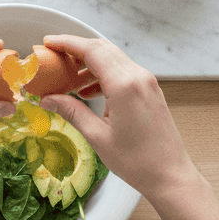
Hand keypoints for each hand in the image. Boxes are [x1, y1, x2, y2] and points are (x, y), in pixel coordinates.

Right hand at [37, 35, 197, 205]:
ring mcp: (147, 81)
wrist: (171, 176)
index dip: (67, 43)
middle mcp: (138, 76)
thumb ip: (71, 112)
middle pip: (102, 48)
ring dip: (89, 62)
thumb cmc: (137, 161)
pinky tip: (88, 91)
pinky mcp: (149, 89)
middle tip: (53, 57)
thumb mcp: (97, 136)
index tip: (48, 43)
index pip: (91, 50)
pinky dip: (103, 74)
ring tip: (68, 78)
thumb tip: (47, 100)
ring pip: (112, 58)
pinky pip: (122, 71)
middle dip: (76, 49)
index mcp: (124, 85)